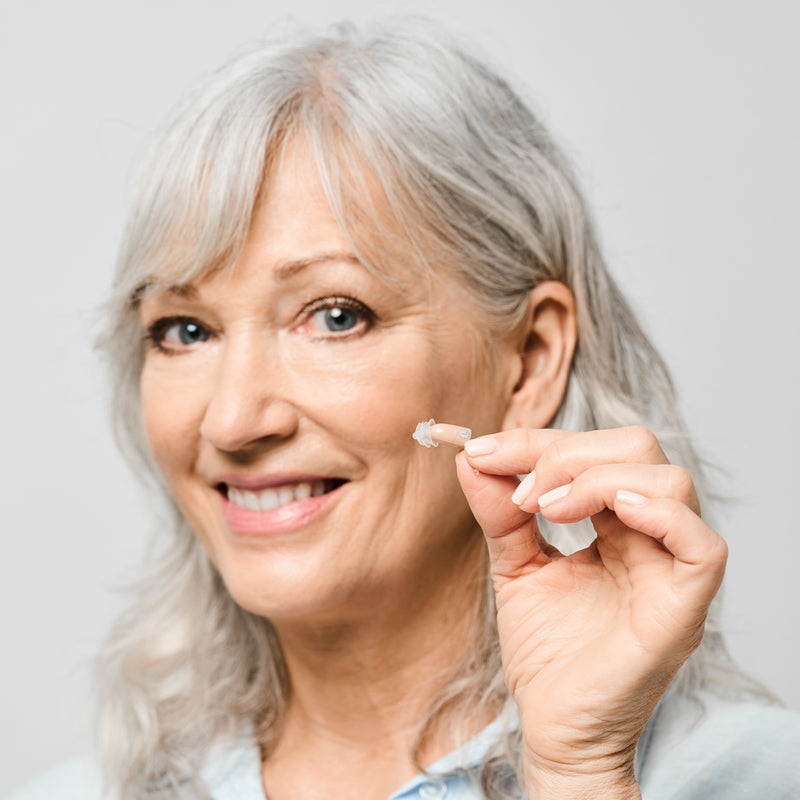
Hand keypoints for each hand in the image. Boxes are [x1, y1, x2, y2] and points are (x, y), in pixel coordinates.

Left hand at [456, 427, 726, 798]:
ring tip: (547, 508)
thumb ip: (498, 511)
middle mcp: (650, 535)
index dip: (536, 441)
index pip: (594, 450)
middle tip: (521, 493)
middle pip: (637, 448)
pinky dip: (657, 514)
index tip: (481, 451)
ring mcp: (671, 569)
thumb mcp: (515, 566)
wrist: (556, 725)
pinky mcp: (683, 606)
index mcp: (615, 521)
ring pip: (669, 481)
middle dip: (567, 453)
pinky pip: (701, 544)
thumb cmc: (546, 652)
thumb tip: (471, 456)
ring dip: (596, 478)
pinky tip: (608, 514)